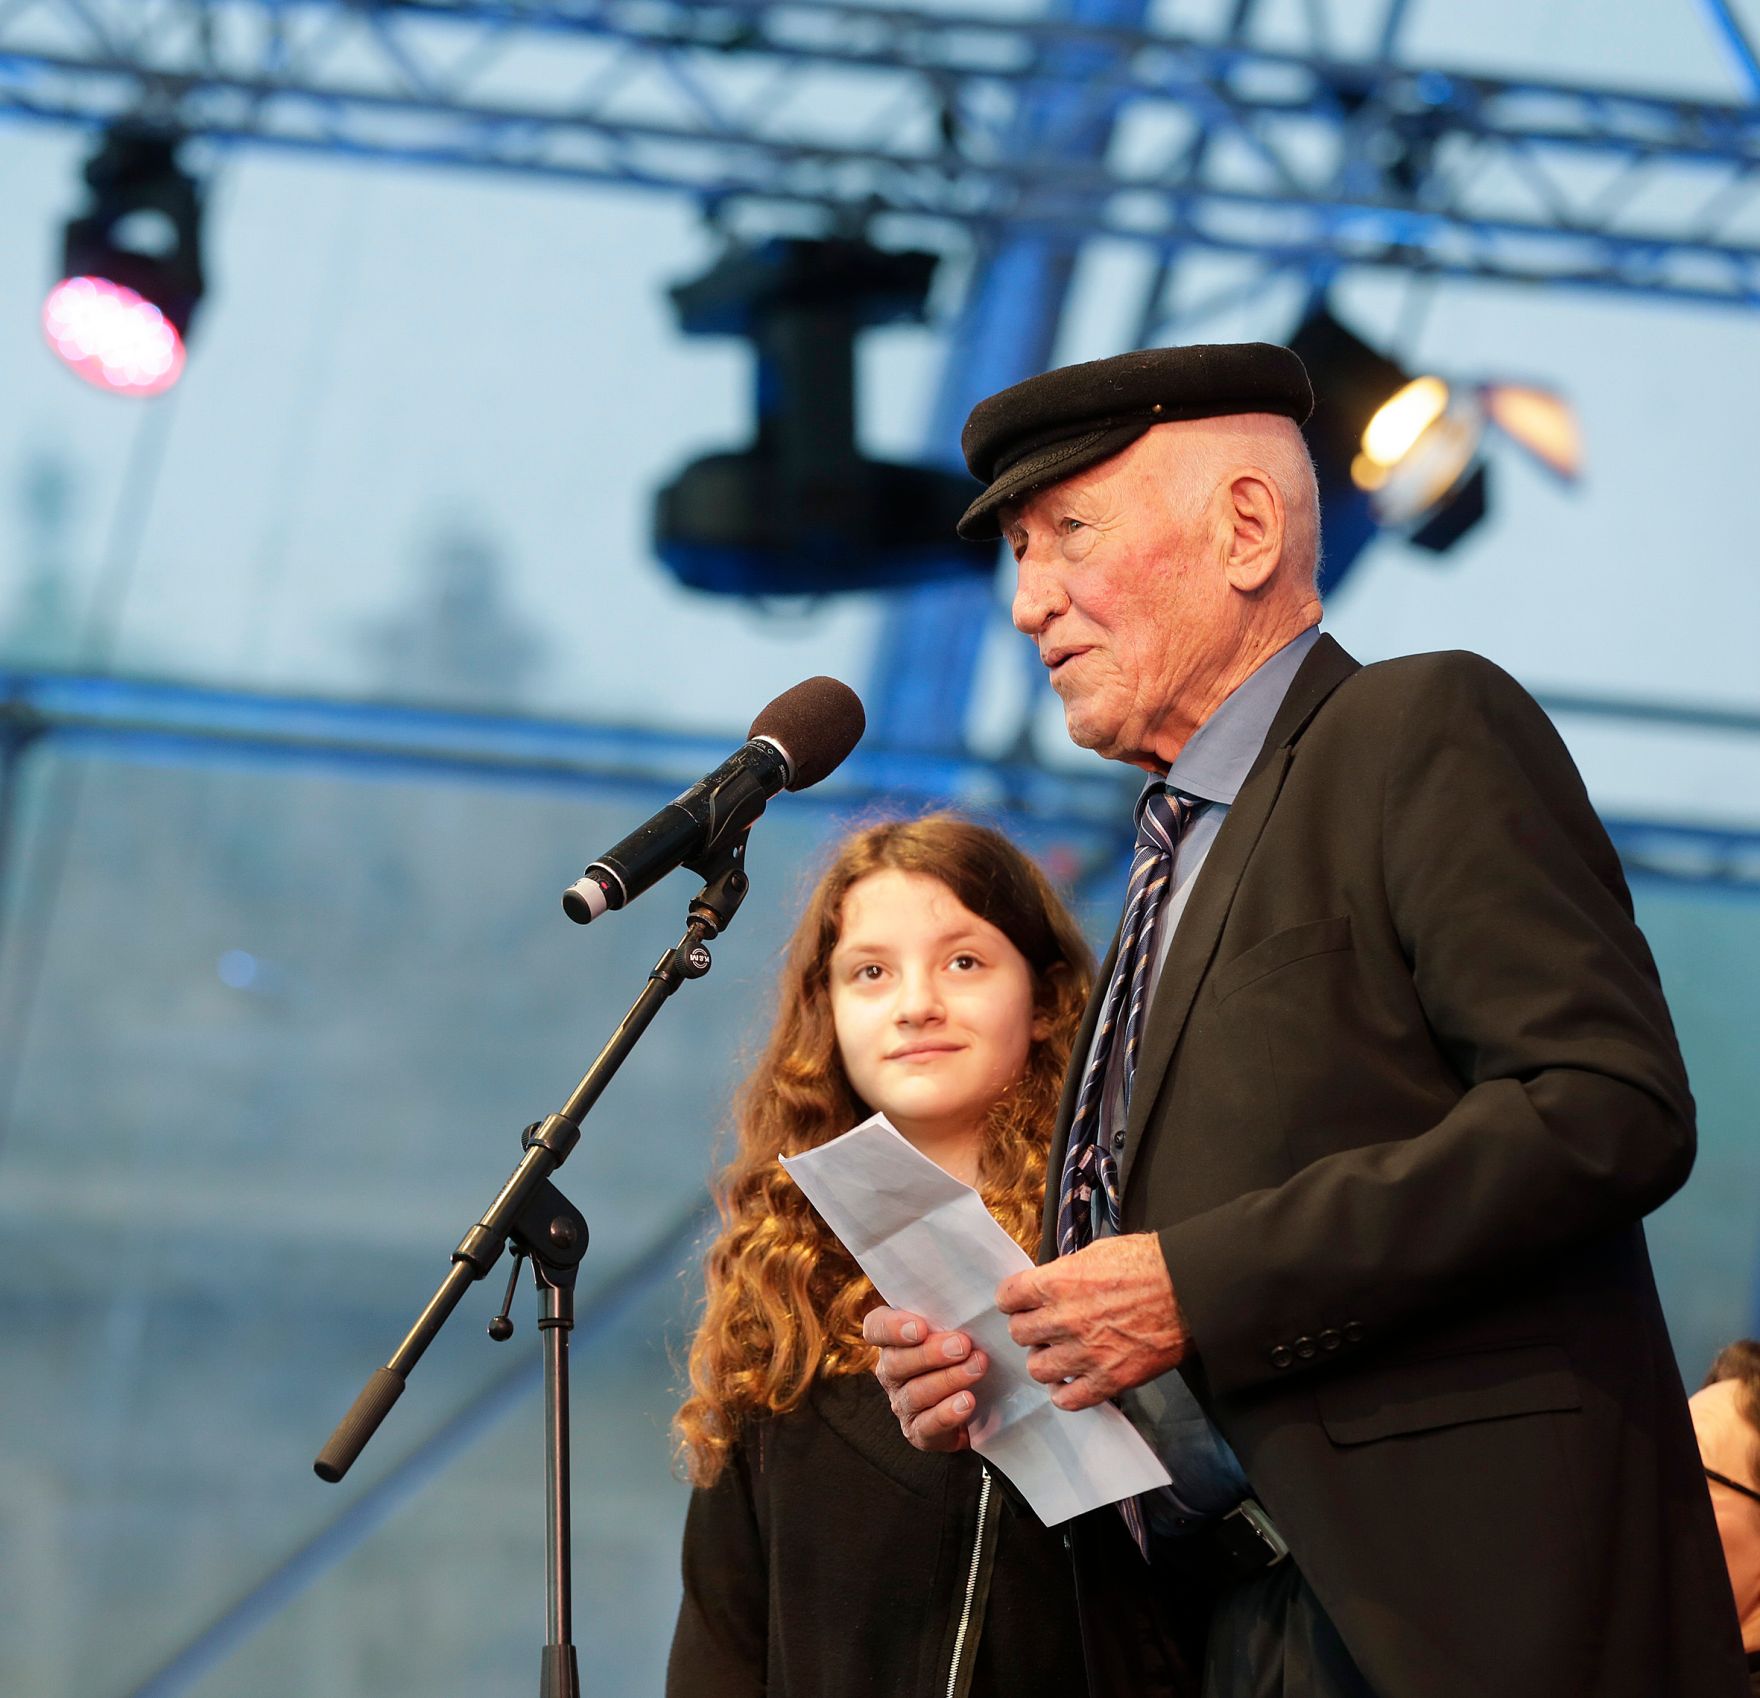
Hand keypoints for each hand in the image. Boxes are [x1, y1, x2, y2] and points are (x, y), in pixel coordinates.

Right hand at [863, 1305, 988, 1451]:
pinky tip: (967, 1402)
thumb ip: (952, 1312)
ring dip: (949, 1379)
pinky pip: (927, 1425)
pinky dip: (948, 1413)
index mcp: (893, 1340)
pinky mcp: (918, 1432)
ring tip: (977, 1368)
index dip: (892, 1328)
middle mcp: (891, 1372)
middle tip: (963, 1345)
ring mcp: (903, 1404)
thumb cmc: (963, 1353)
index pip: (876, 1328)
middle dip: (931, 1354)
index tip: (920, 1327)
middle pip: (896, 1362)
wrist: (977, 1403)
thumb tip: (974, 1289)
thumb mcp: (955, 1328)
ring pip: (915, 1393)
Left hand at [997, 1233, 1189, 1409]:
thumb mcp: (1096, 1253)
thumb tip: (1049, 1285)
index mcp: (1058, 1283)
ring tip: (1058, 1354)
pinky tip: (1072, 1382)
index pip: (1008, 1297)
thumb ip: (1065, 1273)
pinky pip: (1069, 1400)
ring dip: (1045, 1361)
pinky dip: (1065, 1394)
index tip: (1019, 1303)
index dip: (1013, 1300)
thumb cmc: (1148, 1264)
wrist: (1189, 1288)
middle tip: (1042, 1327)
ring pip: (1038, 1369)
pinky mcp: (1109, 1379)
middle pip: (1019, 1334)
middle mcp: (1064, 1319)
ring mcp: (1086, 1353)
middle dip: (1029, 1329)